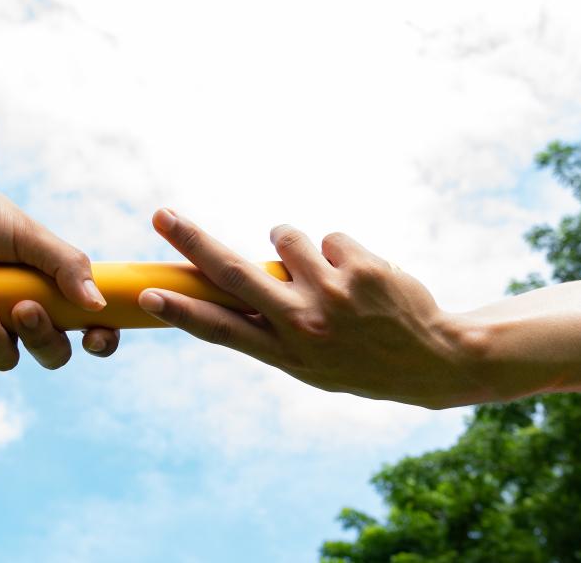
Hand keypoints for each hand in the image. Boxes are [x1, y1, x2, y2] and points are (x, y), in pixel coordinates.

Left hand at [0, 164, 118, 369]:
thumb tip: (98, 304)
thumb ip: (65, 265)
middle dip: (41, 338)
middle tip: (23, 308)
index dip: (100, 338)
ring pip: (5, 357)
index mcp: (49, 285)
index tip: (94, 336)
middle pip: (50, 351)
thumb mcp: (26, 233)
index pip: (88, 323)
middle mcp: (22, 308)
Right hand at [136, 209, 491, 408]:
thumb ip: (272, 328)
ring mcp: (333, 295)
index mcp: (286, 354)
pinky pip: (329, 237)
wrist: (432, 358)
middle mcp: (304, 326)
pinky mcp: (360, 268)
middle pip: (236, 274)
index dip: (182, 310)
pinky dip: (338, 251)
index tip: (148, 295)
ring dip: (295, 245)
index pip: (223, 330)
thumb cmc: (360, 359)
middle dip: (194, 242)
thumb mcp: (310, 362)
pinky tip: (362, 279)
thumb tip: (237, 278)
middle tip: (162, 217)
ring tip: (327, 277)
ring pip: (287, 239)